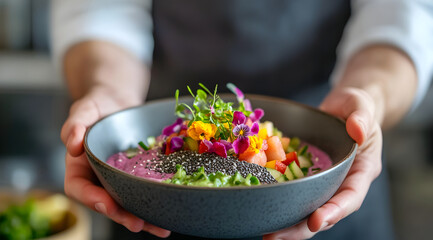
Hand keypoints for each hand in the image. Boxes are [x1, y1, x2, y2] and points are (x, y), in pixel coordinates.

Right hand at [61, 89, 170, 237]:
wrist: (118, 102)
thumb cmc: (96, 106)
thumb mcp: (83, 110)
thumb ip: (74, 126)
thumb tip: (72, 145)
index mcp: (79, 168)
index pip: (80, 189)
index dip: (92, 200)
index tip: (108, 204)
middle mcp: (99, 178)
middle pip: (107, 203)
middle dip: (123, 215)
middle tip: (139, 224)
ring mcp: (119, 179)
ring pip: (129, 201)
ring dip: (144, 217)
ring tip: (162, 228)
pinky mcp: (138, 175)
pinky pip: (145, 189)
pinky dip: (158, 201)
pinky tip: (172, 210)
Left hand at [264, 87, 382, 239]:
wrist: (341, 109)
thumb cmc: (355, 107)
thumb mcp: (361, 105)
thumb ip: (362, 117)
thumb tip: (358, 131)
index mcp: (361, 170)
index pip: (351, 196)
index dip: (335, 210)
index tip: (317, 221)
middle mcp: (342, 182)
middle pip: (325, 211)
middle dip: (302, 228)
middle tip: (275, 236)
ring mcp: (324, 182)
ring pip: (308, 208)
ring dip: (288, 223)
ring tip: (266, 233)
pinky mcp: (306, 177)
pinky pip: (295, 193)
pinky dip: (280, 203)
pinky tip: (261, 209)